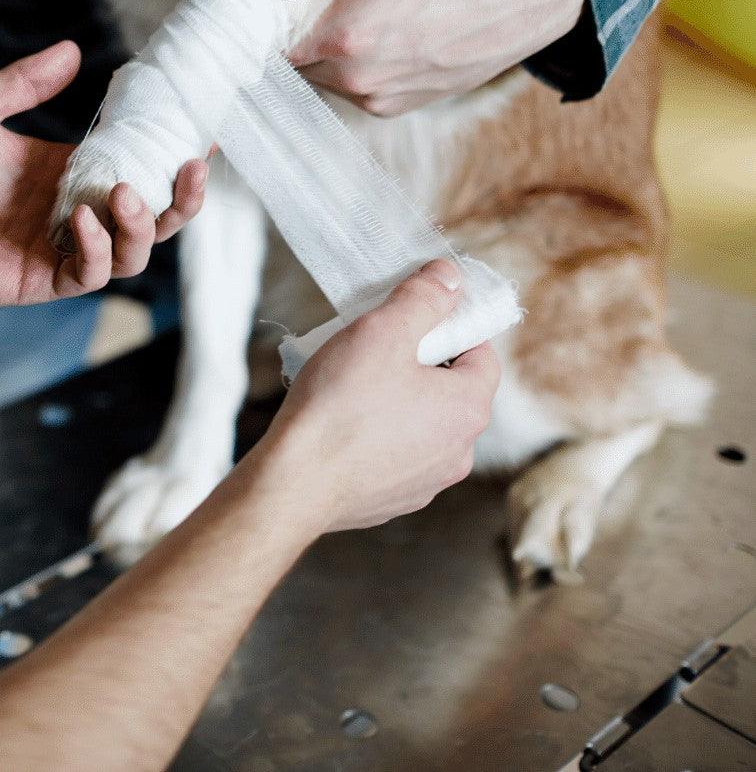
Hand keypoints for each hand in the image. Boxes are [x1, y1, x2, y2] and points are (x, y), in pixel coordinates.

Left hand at [0, 42, 207, 306]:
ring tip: (126, 195)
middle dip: (182, 198)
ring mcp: (61, 248)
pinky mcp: (41, 279)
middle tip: (188, 168)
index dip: (174, 154)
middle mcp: (74, 209)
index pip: (138, 164)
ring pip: (132, 251)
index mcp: (68, 168)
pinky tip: (82, 219)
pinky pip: (88, 274)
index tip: (205, 134)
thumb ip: (24, 82)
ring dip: (143, 225)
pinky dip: (97, 250)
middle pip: (152, 214)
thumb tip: (73, 50)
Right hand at [248, 260, 499, 535]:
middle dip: (419, 365)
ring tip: (352, 390)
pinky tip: (343, 428)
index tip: (413, 317)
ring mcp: (428, 481)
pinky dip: (377, 439)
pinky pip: (396, 457)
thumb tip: (450, 278)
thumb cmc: (340, 405)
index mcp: (468, 408)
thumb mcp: (382, 332)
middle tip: (376, 349)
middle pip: (451, 390)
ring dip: (399, 404)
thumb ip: (423, 299)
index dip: (450, 328)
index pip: (482, 354)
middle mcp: (460, 451)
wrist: (295, 483)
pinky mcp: (395, 500)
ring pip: (423, 426)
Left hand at [262, 0, 585, 115]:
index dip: (262, 24)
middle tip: (300, 6)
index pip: (271, 42)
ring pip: (320, 80)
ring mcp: (376, 97)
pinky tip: (370, 41)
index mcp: (345, 33)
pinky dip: (350, 70)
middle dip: (291, 36)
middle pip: (293, 63)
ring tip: (340, 20)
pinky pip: (351, 92)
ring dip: (320, 55)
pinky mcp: (395, 108)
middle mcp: (356, 75)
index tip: (261, 5)